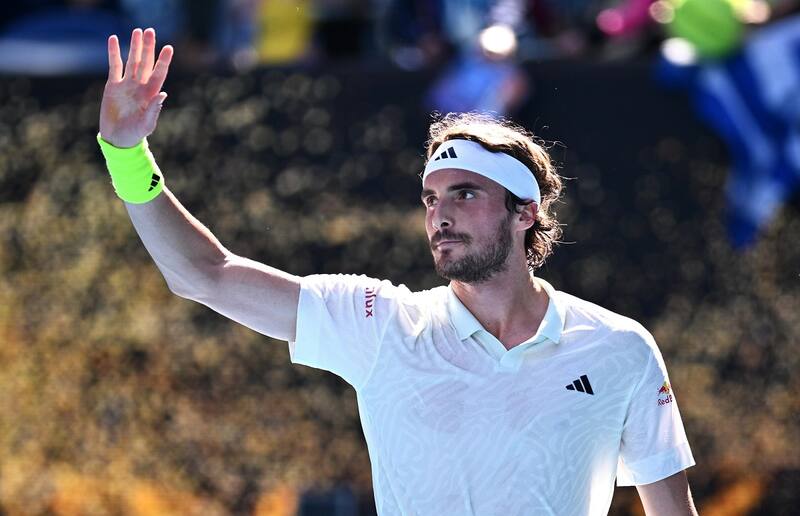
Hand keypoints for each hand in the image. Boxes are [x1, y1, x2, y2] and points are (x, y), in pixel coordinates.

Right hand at [99, 28, 172, 147]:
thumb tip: (163, 93)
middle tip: (150, 31)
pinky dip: (114, 52)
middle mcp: (140, 86)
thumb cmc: (135, 134)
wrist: (118, 139)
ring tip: (137, 31)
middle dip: (148, 48)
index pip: (159, 74)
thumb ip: (154, 110)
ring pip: (131, 61)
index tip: (169, 48)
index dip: (163, 61)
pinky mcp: (113, 86)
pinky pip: (114, 66)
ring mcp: (127, 85)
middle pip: (146, 63)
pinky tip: (114, 39)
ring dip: (134, 46)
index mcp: (151, 94)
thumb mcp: (146, 124)